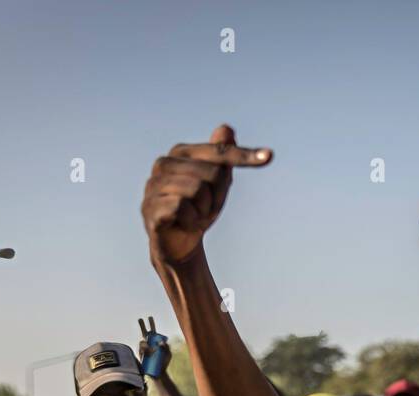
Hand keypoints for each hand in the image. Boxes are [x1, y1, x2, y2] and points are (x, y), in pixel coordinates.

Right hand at [138, 316, 171, 374]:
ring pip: (142, 342)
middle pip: (144, 333)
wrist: (158, 374)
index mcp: (155, 341)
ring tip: (152, 350)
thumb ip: (166, 347)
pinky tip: (148, 352)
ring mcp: (143, 349)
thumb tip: (160, 342)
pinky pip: (140, 350)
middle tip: (140, 319)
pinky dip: (145, 350)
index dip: (151, 324)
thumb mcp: (168, 354)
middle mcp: (148, 344)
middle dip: (142, 325)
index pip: (152, 331)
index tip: (150, 317)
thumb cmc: (163, 363)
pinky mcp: (140, 355)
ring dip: (146, 344)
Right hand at [142, 124, 272, 266]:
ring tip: (194, 216)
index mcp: (181, 152)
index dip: (244, 156)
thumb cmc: (198, 208)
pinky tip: (183, 225)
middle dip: (217, 197)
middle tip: (205, 209)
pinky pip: (181, 207)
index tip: (269, 156)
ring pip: (198, 190)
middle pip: (213, 173)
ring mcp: (153, 185)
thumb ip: (223, 156)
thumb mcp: (217, 183)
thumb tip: (226, 128)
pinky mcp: (149, 207)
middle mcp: (163, 164)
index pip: (219, 151)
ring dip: (204, 211)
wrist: (178, 244)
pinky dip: (191, 221)